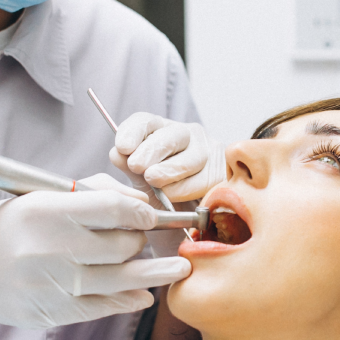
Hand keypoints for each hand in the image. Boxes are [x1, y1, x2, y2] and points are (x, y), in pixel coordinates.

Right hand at [0, 174, 191, 338]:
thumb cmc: (6, 227)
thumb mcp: (38, 198)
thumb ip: (88, 195)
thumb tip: (138, 202)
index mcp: (47, 212)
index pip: (112, 208)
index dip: (142, 211)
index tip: (153, 214)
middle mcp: (52, 249)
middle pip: (122, 245)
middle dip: (140, 240)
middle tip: (142, 238)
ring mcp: (54, 285)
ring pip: (122, 279)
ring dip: (155, 274)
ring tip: (179, 268)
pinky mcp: (54, 312)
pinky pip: (104, 307)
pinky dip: (129, 300)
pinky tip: (145, 294)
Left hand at [109, 114, 225, 202]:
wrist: (189, 217)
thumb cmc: (162, 195)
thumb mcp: (141, 181)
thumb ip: (129, 167)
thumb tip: (117, 153)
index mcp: (161, 132)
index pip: (146, 121)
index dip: (133, 132)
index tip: (122, 147)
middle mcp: (187, 135)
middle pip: (171, 135)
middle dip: (151, 150)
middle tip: (137, 165)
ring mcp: (209, 151)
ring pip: (191, 157)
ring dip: (169, 170)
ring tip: (153, 180)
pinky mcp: (222, 172)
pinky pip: (205, 178)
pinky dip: (186, 188)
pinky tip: (173, 195)